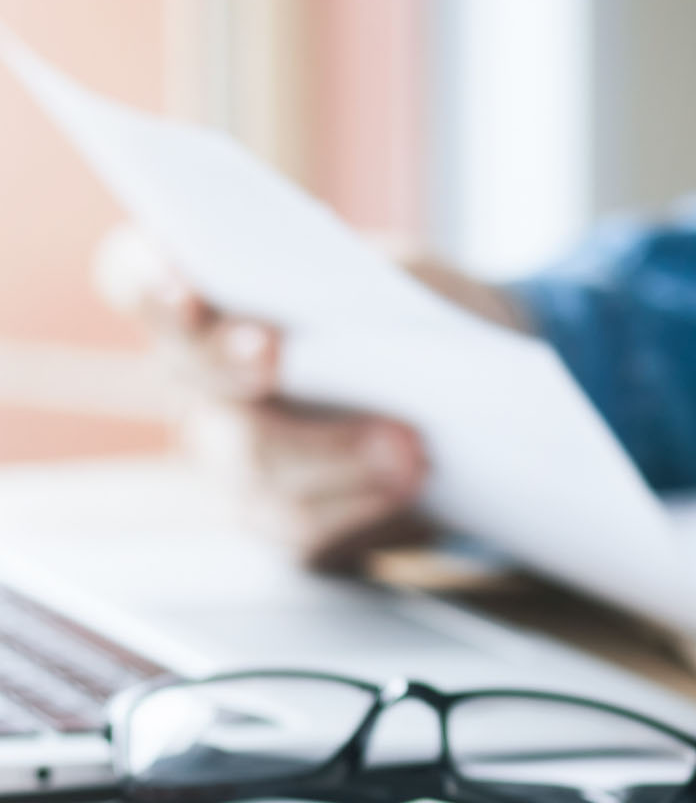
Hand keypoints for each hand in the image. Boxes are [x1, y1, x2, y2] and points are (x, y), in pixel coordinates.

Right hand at [94, 225, 525, 568]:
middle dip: (233, 362)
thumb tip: (361, 320)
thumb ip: (367, 288)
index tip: (183, 287)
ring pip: (252, 462)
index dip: (148, 283)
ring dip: (334, 454)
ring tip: (407, 447)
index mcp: (205, 296)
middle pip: (192, 372)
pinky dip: (360, 506)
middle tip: (275, 351)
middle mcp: (198, 377)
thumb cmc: (405, 319)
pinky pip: (300, 524)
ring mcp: (228, 456)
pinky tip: (410, 488)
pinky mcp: (278, 519)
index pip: (135, 278)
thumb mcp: (399, 279)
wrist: (452, 402)